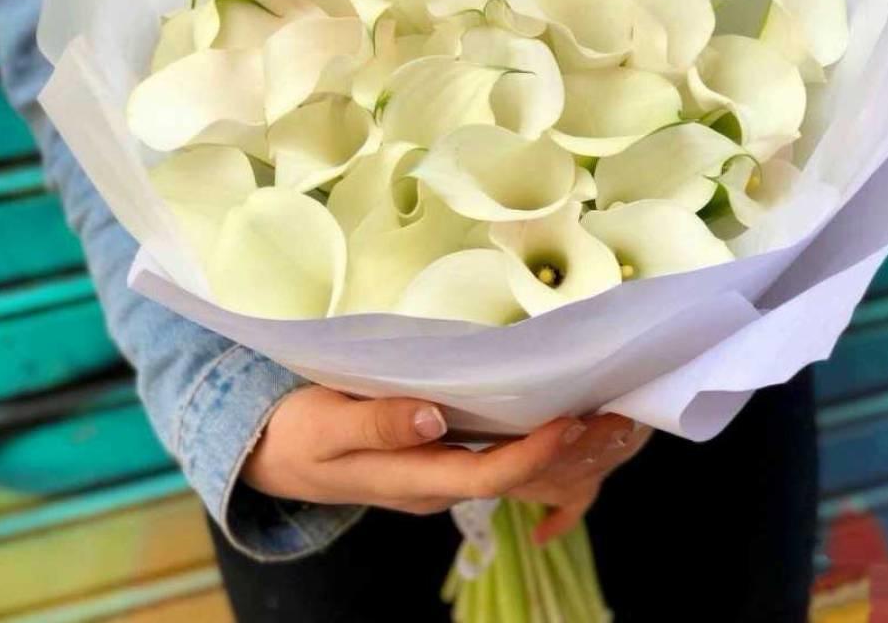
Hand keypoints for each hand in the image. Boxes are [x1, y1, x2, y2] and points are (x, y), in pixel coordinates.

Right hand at [242, 386, 650, 538]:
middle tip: (613, 410)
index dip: (534, 453)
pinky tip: (551, 405)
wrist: (274, 458)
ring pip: (509, 466)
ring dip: (556, 444)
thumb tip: (435, 418)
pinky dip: (529, 434)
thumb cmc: (296, 436)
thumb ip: (377, 424)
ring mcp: (437, 473)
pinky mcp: (435, 457)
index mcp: (414, 479)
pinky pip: (493, 453)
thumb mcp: (326, 427)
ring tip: (600, 404)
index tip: (570, 419)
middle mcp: (436, 483)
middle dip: (565, 452)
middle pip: (514, 476)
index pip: (488, 476)